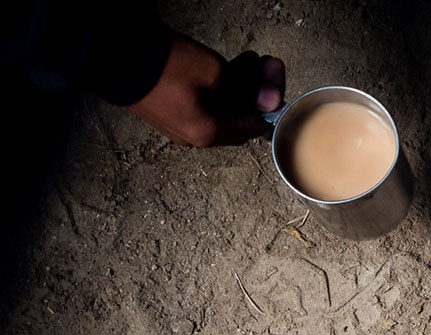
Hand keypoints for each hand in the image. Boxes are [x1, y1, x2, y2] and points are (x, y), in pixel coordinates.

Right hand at [128, 33, 284, 146]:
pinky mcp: (166, 110)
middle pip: (237, 118)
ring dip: (238, 86)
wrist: (111, 55)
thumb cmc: (162, 66)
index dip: (268, 101)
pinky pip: (201, 104)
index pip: (254, 126)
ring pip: (220, 109)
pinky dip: (217, 88)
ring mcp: (177, 125)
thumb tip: (271, 101)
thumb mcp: (213, 71)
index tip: (274, 75)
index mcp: (207, 134)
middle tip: (265, 64)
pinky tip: (224, 68)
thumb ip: (247, 88)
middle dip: (255, 90)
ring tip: (248, 61)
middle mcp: (193, 137)